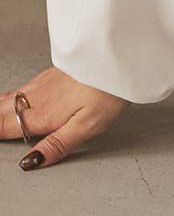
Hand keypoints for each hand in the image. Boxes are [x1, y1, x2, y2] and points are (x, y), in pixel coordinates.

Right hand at [2, 67, 130, 169]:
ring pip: (8, 99)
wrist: (119, 53)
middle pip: (1, 112)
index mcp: (42, 115)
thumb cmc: (108, 89)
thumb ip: (58, 144)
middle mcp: (37, 98)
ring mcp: (42, 83)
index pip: (3, 127)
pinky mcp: (50, 74)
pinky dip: (8, 98)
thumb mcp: (87, 125)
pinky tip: (12, 100)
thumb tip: (32, 162)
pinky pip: (20, 88)